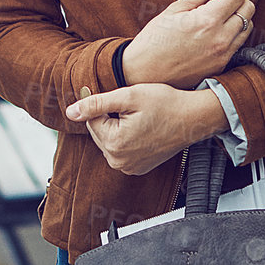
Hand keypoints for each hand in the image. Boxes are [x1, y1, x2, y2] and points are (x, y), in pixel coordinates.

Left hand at [66, 84, 226, 174]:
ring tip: (139, 117)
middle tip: (134, 107)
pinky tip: (142, 128)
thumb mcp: (129, 96)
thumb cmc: (165, 103)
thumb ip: (96, 104)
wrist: (194, 118)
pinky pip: (121, 150)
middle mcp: (119, 161)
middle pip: (99, 132)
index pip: (91, 119)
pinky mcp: (137, 168)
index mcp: (114, 144)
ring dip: (117, 127)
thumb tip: (70, 112)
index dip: (104, 103)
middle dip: (110, 117)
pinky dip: (126, 138)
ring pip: (109, 140)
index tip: (121, 96)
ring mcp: (129, 167)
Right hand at [121, 0, 254, 88]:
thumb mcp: (174, 10)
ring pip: (247, 27)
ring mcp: (223, 55)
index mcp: (207, 21)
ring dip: (238, 15)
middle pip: (248, 9)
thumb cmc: (153, 42)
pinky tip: (216, 29)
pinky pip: (238, 44)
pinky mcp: (221, 66)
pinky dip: (233, 32)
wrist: (143, 74)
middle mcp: (220, 39)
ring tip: (218, 12)